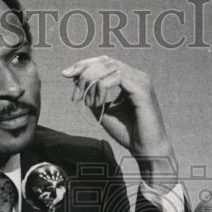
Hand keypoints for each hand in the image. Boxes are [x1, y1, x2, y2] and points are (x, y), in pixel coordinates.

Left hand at [62, 56, 176, 186]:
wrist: (146, 150)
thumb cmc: (128, 133)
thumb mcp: (103, 111)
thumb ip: (92, 95)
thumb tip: (77, 81)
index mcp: (130, 79)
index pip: (104, 62)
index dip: (83, 65)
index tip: (65, 74)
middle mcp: (137, 76)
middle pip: (105, 61)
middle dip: (84, 73)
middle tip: (75, 94)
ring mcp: (141, 81)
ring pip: (109, 67)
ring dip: (92, 82)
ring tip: (87, 102)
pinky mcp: (142, 90)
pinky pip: (117, 78)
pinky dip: (101, 87)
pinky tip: (97, 103)